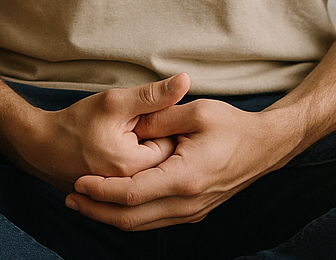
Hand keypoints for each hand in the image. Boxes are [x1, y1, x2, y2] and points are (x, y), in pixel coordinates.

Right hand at [13, 73, 190, 192]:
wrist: (40, 146)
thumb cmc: (76, 122)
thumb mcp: (115, 102)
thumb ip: (153, 95)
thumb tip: (186, 81)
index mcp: (134, 168)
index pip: (173, 145)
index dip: (165, 125)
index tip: (148, 115)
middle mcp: (130, 189)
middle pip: (164, 162)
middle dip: (158, 140)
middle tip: (137, 125)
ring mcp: (122, 198)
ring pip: (152, 172)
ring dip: (148, 152)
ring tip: (127, 137)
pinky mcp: (114, 200)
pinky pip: (138, 181)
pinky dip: (137, 164)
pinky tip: (124, 150)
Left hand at [65, 96, 286, 230]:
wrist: (264, 148)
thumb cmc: (232, 126)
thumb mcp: (196, 112)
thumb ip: (161, 116)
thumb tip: (132, 123)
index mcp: (184, 178)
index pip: (132, 194)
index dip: (101, 191)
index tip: (78, 181)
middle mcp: (186, 203)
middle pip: (131, 218)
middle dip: (96, 211)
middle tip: (70, 197)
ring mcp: (190, 212)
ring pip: (141, 224)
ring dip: (109, 216)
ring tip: (84, 201)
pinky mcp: (193, 211)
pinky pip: (153, 220)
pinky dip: (130, 214)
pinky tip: (114, 201)